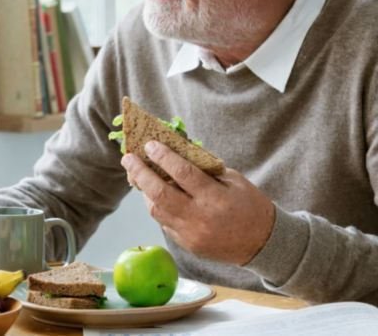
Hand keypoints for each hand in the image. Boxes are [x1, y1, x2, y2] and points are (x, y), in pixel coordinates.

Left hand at [121, 141, 274, 265]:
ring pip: (156, 211)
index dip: (163, 157)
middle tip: (128, 158)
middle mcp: (200, 218)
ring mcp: (191, 234)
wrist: (263, 243)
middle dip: (140, 173)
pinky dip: (157, 207)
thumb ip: (205, 170)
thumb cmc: (250, 205)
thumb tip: (175, 153)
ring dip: (144, 191)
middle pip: (160, 194)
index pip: (182, 174)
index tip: (149, 145)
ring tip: (137, 174)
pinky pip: (164, 223)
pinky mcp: (187, 245)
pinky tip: (153, 194)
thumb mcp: (234, 181)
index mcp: (216, 198)